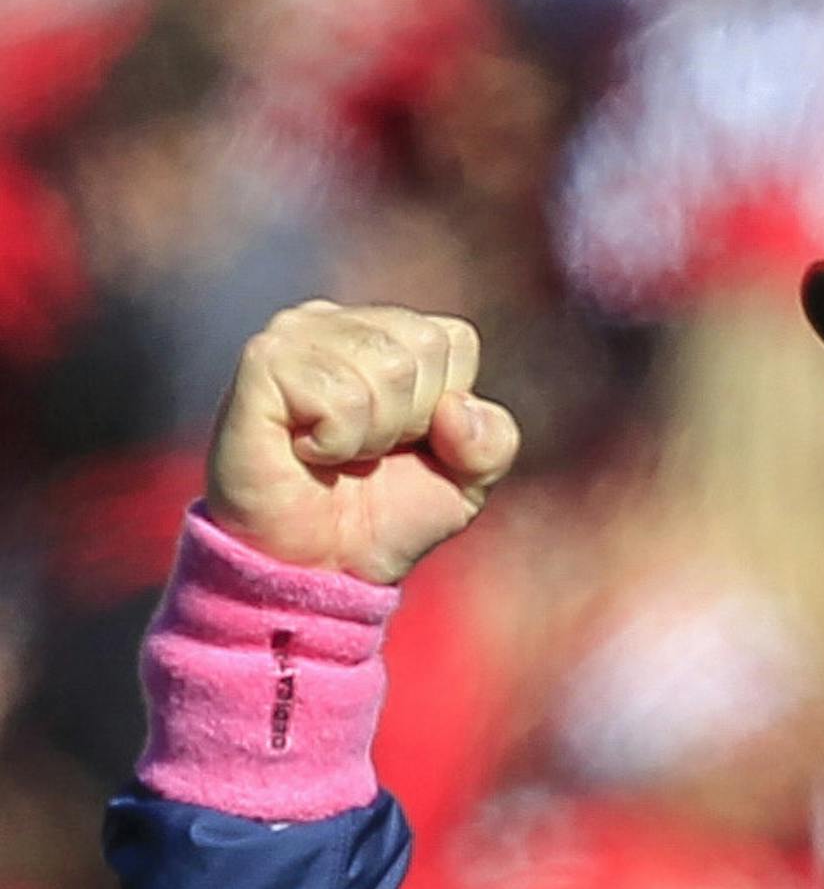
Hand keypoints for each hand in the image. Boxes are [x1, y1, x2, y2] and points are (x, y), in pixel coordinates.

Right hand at [206, 302, 519, 584]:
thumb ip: (493, 441)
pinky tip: (305, 451)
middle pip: (426, 347)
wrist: (316, 567)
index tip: (406, 444)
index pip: (456, 342)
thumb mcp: (466, 482)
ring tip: (337, 453)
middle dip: (411, 422)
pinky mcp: (264, 360)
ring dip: (374, 435)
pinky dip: (336, 442)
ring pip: (389, 367)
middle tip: (367, 453)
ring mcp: (295, 333)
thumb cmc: (383, 516)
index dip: (445, 411)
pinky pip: (341, 395)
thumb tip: (456, 407)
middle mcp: (337, 320)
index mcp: (386, 332)